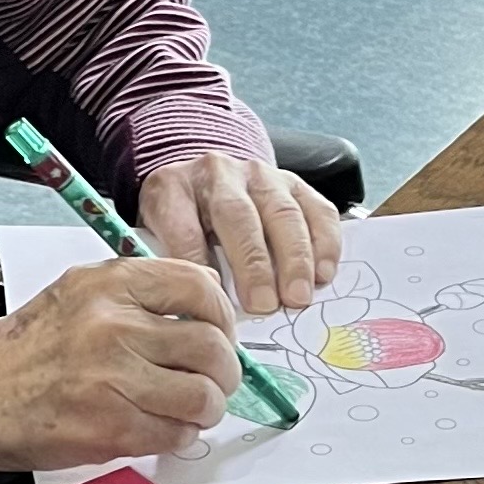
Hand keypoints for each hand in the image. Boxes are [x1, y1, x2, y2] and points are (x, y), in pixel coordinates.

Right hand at [0, 253, 244, 483]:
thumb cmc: (20, 352)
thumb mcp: (75, 296)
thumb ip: (134, 295)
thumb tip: (204, 306)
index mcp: (108, 284)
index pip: (199, 287)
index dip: (222, 317)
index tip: (219, 334)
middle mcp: (113, 325)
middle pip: (210, 347)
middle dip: (223, 372)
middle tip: (214, 383)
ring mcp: (112, 378)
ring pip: (202, 395)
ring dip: (205, 409)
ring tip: (190, 411)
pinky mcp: (109, 427)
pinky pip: (175, 434)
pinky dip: (178, 437)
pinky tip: (161, 431)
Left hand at [139, 152, 342, 315]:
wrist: (202, 180)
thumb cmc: (180, 221)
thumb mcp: (158, 237)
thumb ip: (173, 264)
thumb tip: (198, 309)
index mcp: (173, 188)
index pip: (182, 226)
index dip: (198, 264)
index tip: (212, 301)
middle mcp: (218, 174)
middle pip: (238, 216)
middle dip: (254, 265)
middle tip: (265, 305)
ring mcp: (260, 175)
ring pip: (282, 212)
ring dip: (294, 259)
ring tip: (298, 296)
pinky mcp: (294, 183)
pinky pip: (317, 209)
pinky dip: (325, 243)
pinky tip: (323, 273)